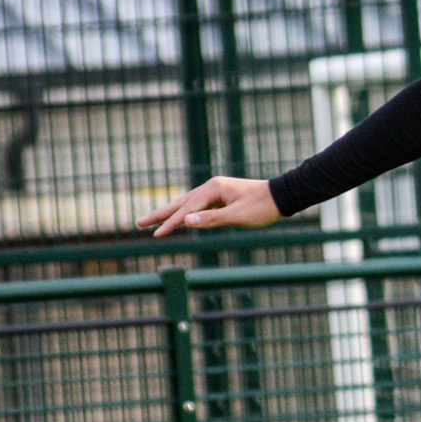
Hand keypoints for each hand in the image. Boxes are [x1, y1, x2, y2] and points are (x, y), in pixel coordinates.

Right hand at [136, 176, 280, 238]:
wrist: (282, 196)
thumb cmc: (262, 207)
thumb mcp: (238, 216)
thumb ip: (211, 219)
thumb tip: (186, 222)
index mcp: (213, 189)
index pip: (186, 209)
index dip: (171, 223)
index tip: (156, 234)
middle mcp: (210, 187)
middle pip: (180, 203)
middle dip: (159, 215)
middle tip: (138, 223)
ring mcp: (215, 191)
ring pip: (186, 204)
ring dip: (169, 213)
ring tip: (151, 221)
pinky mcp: (220, 196)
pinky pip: (196, 206)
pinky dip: (184, 213)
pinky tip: (178, 218)